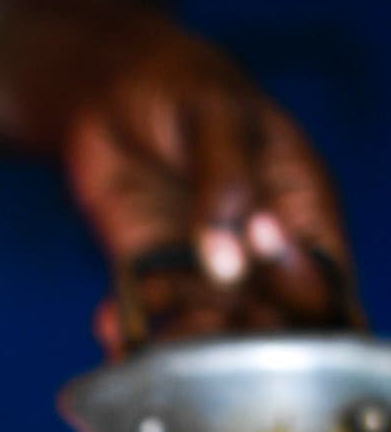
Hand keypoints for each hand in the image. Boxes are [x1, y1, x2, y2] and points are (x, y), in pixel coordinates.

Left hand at [64, 20, 356, 352]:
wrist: (107, 86)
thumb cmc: (183, 83)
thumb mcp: (216, 116)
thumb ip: (227, 186)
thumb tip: (231, 263)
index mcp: (302, 213)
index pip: (325, 286)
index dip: (306, 310)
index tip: (265, 306)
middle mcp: (260, 255)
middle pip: (271, 327)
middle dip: (239, 346)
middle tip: (199, 340)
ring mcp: (207, 270)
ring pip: (210, 335)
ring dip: (180, 349)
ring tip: (147, 347)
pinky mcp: (153, 277)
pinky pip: (150, 322)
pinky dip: (131, 335)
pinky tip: (108, 325)